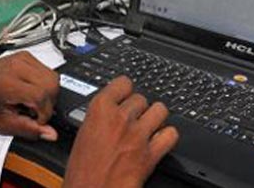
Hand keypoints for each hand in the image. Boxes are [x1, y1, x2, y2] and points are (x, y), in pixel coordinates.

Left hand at [0, 51, 59, 140]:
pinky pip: (47, 70)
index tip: (35, 119)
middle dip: (49, 103)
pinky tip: (30, 90)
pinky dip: (44, 83)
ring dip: (48, 93)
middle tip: (34, 111)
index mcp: (8, 83)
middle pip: (52, 84)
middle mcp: (17, 67)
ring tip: (31, 100)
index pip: (41, 95)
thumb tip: (50, 134)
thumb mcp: (0, 122)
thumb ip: (27, 129)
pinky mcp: (26, 56)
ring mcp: (22, 59)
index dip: (44, 112)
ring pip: (53, 77)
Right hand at [63, 77, 178, 187]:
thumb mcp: (82, 133)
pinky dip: (167, 136)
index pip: (124, 83)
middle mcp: (120, 118)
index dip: (125, 90)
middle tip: (133, 119)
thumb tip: (111, 110)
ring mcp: (138, 135)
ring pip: (160, 110)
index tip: (125, 95)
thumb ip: (99, 117)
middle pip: (141, 98)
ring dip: (155, 117)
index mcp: (100, 109)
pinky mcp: (151, 154)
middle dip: (138, 108)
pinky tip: (160, 140)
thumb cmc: (82, 170)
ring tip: (149, 125)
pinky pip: (171, 134)